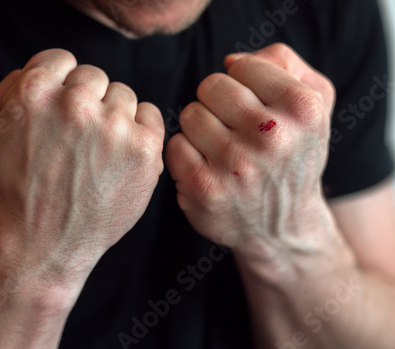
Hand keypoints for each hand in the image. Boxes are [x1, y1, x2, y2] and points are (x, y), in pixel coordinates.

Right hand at [0, 49, 163, 280]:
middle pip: (94, 76)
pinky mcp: (143, 150)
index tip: (60, 111)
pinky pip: (151, 114)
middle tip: (75, 139)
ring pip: (123, 95)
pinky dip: (140, 128)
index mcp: (35, 91)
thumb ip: (7, 85)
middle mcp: (76, 104)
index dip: (60, 85)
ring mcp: (114, 127)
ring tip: (95, 152)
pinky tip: (121, 151)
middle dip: (85, 102)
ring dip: (112, 117)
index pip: (63, 60)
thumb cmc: (12, 186)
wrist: (44, 242)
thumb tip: (41, 69)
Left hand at [166, 44, 337, 264]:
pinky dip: (186, 154)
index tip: (252, 105)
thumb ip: (282, 64)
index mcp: (302, 109)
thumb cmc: (292, 158)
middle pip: (210, 87)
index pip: (240, 66)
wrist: (283, 226)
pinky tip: (207, 167)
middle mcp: (272, 136)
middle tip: (233, 128)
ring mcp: (236, 165)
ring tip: (222, 149)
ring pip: (190, 115)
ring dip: (200, 129)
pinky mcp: (204, 188)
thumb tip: (232, 61)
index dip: (242, 84)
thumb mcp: (312, 106)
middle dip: (217, 103)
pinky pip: (175, 145)